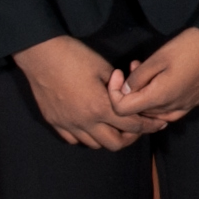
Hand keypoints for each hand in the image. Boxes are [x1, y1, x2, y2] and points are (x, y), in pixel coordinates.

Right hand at [17, 34, 143, 149]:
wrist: (41, 55)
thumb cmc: (74, 56)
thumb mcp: (104, 68)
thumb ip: (118, 88)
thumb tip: (126, 95)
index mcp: (100, 108)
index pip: (132, 125)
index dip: (149, 126)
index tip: (158, 123)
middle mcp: (84, 122)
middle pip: (114, 144)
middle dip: (130, 138)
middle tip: (135, 127)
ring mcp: (68, 124)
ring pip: (94, 144)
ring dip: (108, 137)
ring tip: (114, 126)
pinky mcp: (55, 122)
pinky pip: (74, 139)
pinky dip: (86, 136)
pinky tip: (91, 125)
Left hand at [111, 28, 198, 126]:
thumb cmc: (189, 47)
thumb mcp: (158, 57)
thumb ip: (138, 77)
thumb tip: (124, 90)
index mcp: (159, 97)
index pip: (122, 110)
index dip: (114, 93)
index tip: (119, 73)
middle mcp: (171, 108)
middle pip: (138, 113)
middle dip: (129, 92)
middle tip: (134, 67)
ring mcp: (185, 108)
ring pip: (153, 114)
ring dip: (144, 97)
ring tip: (147, 73)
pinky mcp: (194, 103)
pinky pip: (170, 113)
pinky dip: (159, 105)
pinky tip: (161, 88)